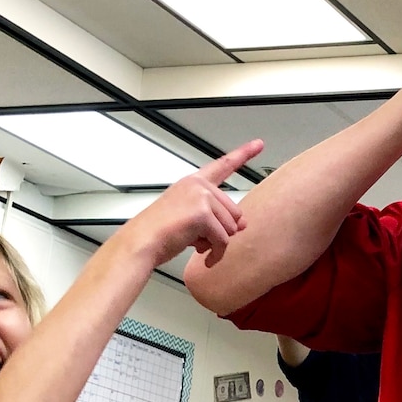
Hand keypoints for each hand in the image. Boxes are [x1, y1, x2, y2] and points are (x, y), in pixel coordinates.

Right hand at [122, 140, 261, 267]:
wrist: (142, 243)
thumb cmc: (161, 232)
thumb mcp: (193, 221)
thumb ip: (218, 217)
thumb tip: (244, 224)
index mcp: (194, 183)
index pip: (223, 165)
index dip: (243, 154)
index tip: (259, 143)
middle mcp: (198, 185)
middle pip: (234, 213)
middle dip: (221, 231)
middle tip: (200, 238)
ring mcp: (201, 197)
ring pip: (231, 228)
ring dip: (216, 243)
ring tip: (195, 243)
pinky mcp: (202, 213)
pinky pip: (223, 240)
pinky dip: (216, 253)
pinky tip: (205, 257)